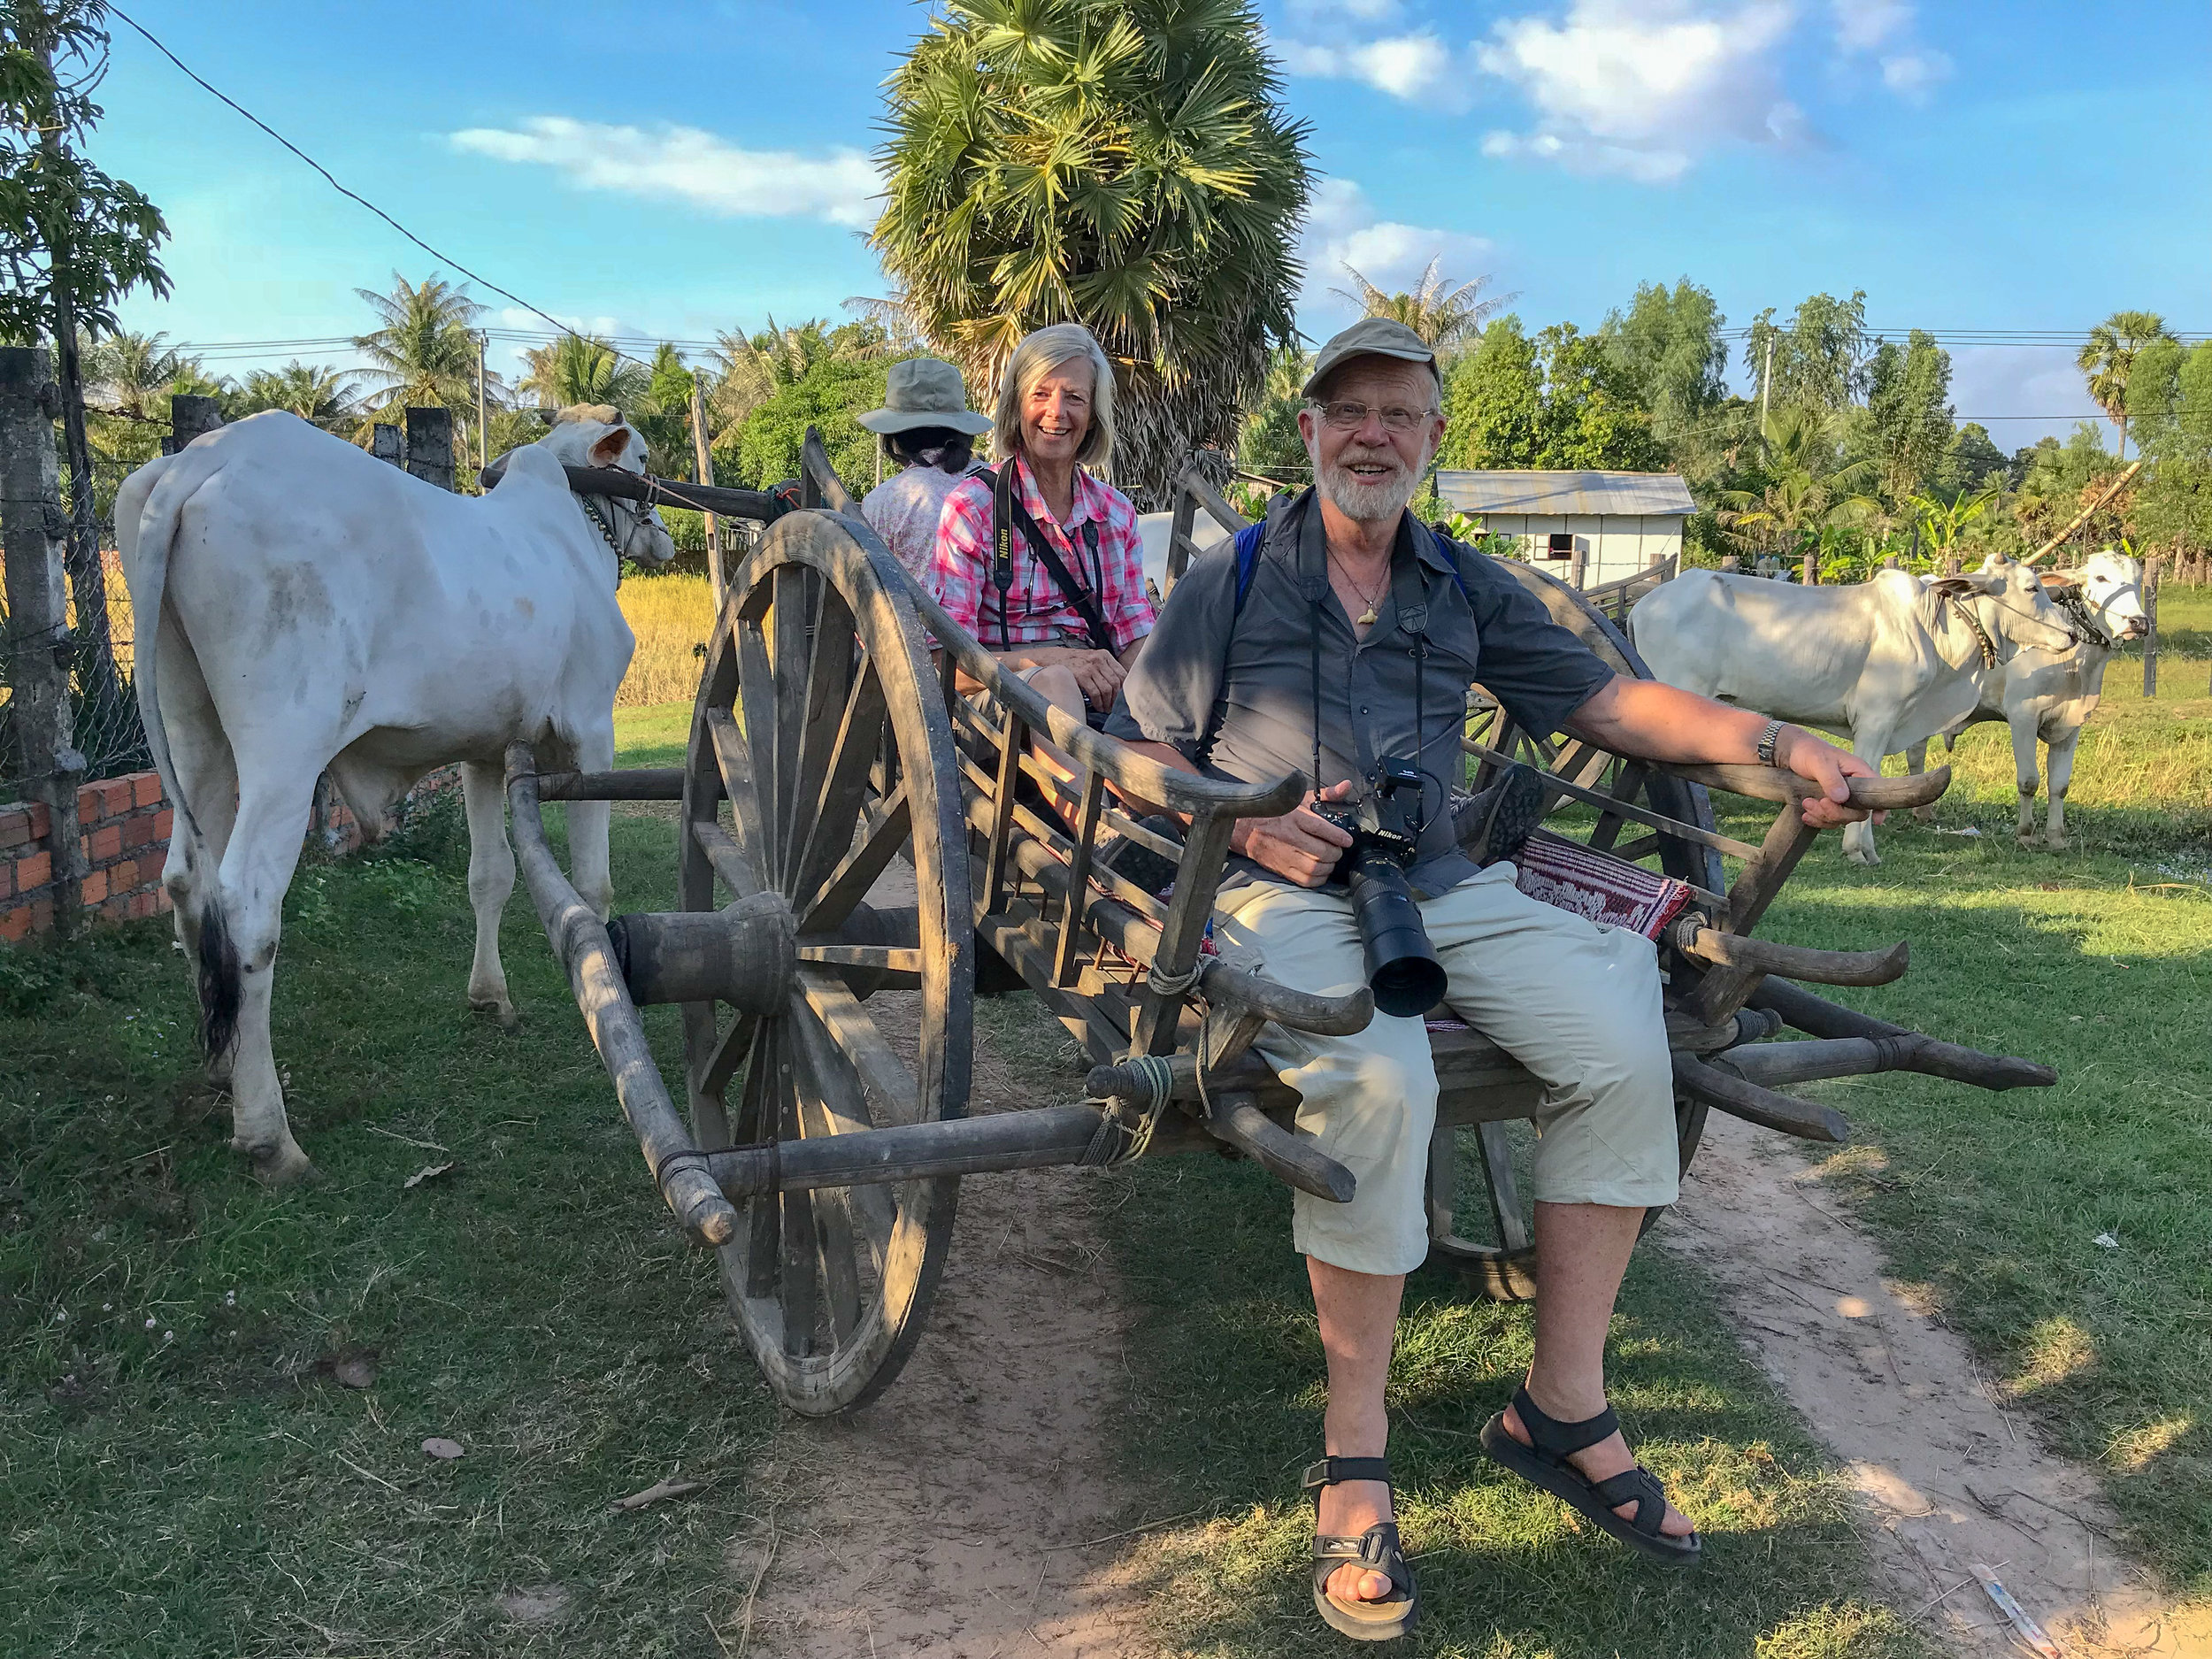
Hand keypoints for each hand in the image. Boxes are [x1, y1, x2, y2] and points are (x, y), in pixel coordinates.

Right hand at [1018, 645, 1124, 708]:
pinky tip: (1098, 707)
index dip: (1124, 688)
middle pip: (1115, 683)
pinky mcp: (1081, 675)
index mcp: (1104, 655)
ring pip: (1106, 689)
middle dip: (1116, 698)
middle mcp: (1099, 659)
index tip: (1122, 698)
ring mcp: (1090, 667)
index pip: (1122, 673)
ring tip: (1105, 709)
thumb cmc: (1075, 662)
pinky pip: (1095, 693)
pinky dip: (1098, 703)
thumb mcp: (1092, 659)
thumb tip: (1119, 687)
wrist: (1053, 658)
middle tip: (1113, 707)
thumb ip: (1105, 669)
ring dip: (1107, 703)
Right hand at [1234, 780, 1354, 886]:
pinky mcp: (1282, 869)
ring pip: (1315, 868)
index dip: (1338, 836)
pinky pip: (1306, 880)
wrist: (1247, 829)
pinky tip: (1320, 870)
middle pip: (1321, 851)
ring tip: (1330, 859)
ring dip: (1328, 866)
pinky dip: (1318, 878)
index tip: (1347, 840)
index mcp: (1295, 817)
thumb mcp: (1301, 799)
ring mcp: (1285, 855)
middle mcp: (1289, 837)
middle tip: (1338, 849)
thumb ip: (1327, 794)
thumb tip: (1347, 786)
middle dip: (1336, 853)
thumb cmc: (1278, 812)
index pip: (1320, 828)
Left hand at [1776, 726, 1883, 829]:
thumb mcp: (1819, 762)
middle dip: (1837, 813)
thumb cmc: (1809, 752)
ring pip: (1841, 819)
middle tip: (1820, 802)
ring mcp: (1842, 798)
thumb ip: (1831, 779)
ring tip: (1806, 803)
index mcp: (1859, 772)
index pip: (1876, 792)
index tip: (1876, 820)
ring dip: (1823, 816)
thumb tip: (1842, 798)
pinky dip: (1817, 820)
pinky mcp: (1830, 804)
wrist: (1792, 754)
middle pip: (1857, 812)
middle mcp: (1855, 788)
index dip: (1880, 808)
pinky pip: (1829, 821)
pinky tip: (1805, 815)